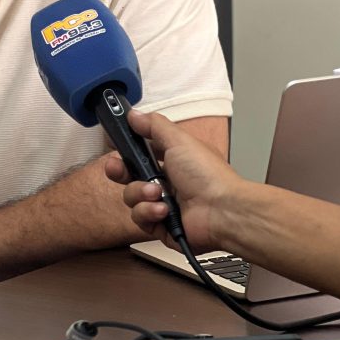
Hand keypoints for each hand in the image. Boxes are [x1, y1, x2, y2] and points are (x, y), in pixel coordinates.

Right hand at [104, 111, 240, 252]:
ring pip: (131, 197)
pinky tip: (163, 210)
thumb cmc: (209, 176)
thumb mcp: (179, 141)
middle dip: (120, 172)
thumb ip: (153, 125)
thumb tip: (134, 114)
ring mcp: (163, 204)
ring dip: (140, 194)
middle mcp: (166, 183)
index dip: (126, 152)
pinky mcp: (161, 226)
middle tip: (119, 170)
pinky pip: (140, 218)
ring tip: (158, 194)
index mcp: (171, 161)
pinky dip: (149, 213)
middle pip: (128, 176)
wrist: (222, 212)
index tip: (116, 147)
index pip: (140, 154)